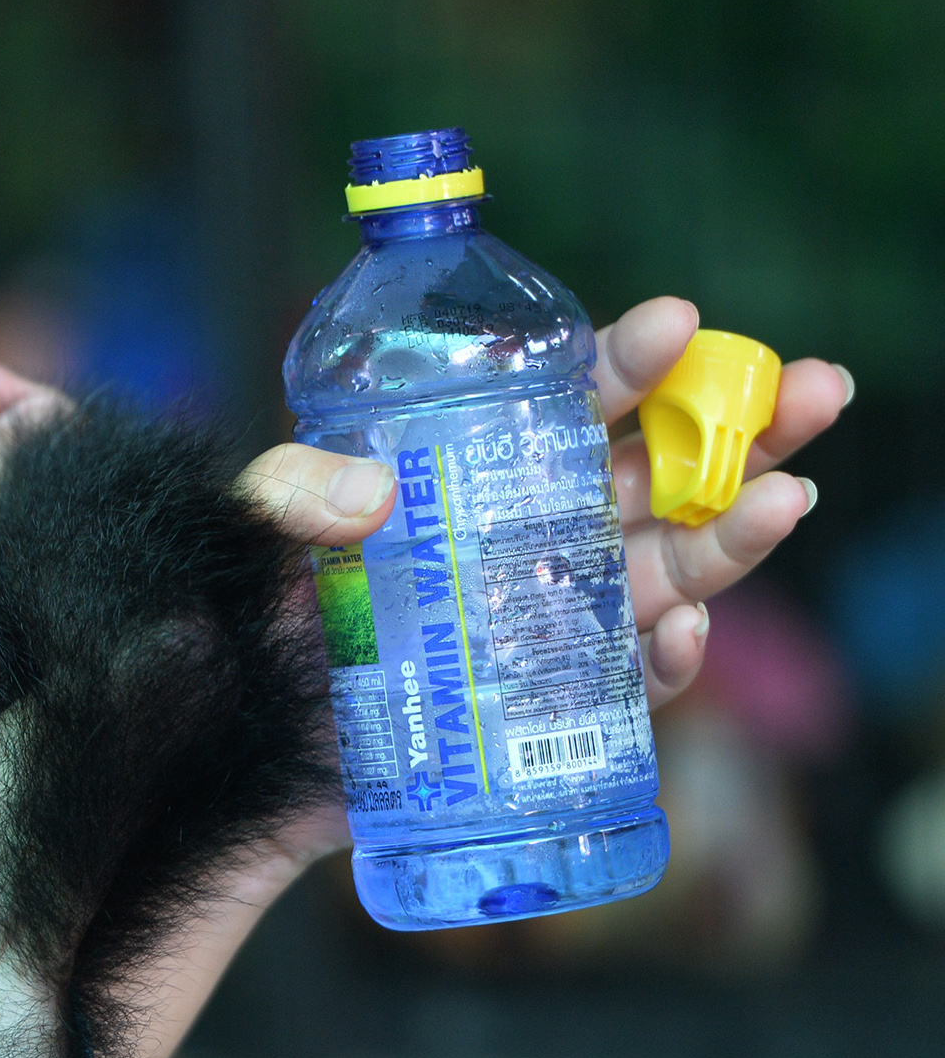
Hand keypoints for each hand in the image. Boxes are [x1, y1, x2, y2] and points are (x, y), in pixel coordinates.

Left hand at [239, 296, 847, 710]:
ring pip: (662, 569)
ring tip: (784, 501)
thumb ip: (288, 489)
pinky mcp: (537, 701)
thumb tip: (374, 493)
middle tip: (815, 390)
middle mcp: (524, 536)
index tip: (679, 321)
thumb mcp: (255, 527)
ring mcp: (540, 618)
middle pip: (653, 474)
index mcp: (474, 468)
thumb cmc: (253, 609)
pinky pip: (619, 680)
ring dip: (731, 538)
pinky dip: (661, 660)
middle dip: (742, 429)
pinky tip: (683, 631)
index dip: (628, 361)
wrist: (241, 736)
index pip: (566, 401)